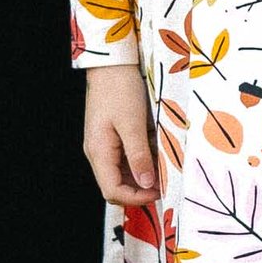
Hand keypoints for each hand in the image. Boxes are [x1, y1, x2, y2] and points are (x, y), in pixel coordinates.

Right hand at [81, 66, 159, 208]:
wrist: (111, 64)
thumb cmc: (120, 89)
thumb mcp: (133, 123)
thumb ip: (139, 156)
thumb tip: (146, 184)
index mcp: (99, 152)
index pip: (112, 191)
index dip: (136, 198)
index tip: (159, 192)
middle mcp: (97, 152)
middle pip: (116, 185)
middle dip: (140, 189)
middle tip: (164, 182)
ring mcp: (102, 145)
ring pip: (121, 173)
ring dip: (142, 174)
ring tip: (162, 164)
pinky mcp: (110, 136)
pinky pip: (124, 158)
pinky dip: (140, 160)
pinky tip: (154, 150)